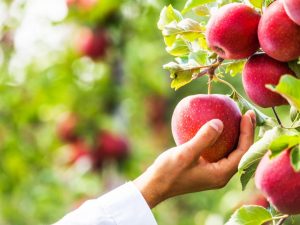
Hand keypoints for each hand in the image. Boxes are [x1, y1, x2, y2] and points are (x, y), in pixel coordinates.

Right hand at [134, 110, 255, 207]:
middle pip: (241, 152)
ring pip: (231, 151)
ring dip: (236, 135)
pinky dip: (222, 139)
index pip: (242, 152)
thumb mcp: (185, 154)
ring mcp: (213, 171)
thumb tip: (220, 122)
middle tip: (247, 114)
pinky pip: (219, 151)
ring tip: (238, 119)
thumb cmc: (169, 172)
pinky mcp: (205, 167)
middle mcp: (221, 174)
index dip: (247, 133)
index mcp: (221, 174)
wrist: (156, 185)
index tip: (246, 114)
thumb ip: (204, 138)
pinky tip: (217, 127)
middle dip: (246, 133)